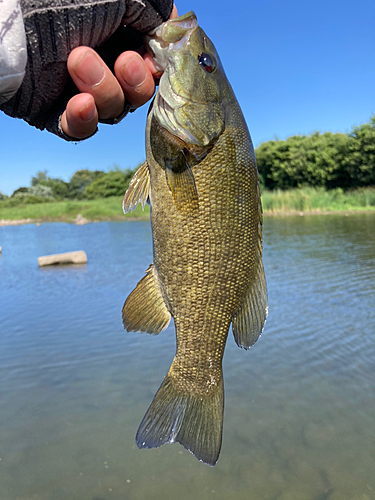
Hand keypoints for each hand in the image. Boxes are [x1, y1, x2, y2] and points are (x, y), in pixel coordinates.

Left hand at [61, 4, 177, 139]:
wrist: (7, 17)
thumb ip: (157, 13)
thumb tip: (175, 35)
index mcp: (118, 35)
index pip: (153, 66)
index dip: (159, 70)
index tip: (156, 62)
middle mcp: (102, 63)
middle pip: (138, 94)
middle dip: (137, 83)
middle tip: (125, 62)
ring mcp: (78, 89)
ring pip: (113, 111)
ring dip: (105, 90)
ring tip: (79, 60)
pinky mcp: (53, 111)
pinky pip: (79, 130)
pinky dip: (84, 120)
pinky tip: (81, 104)